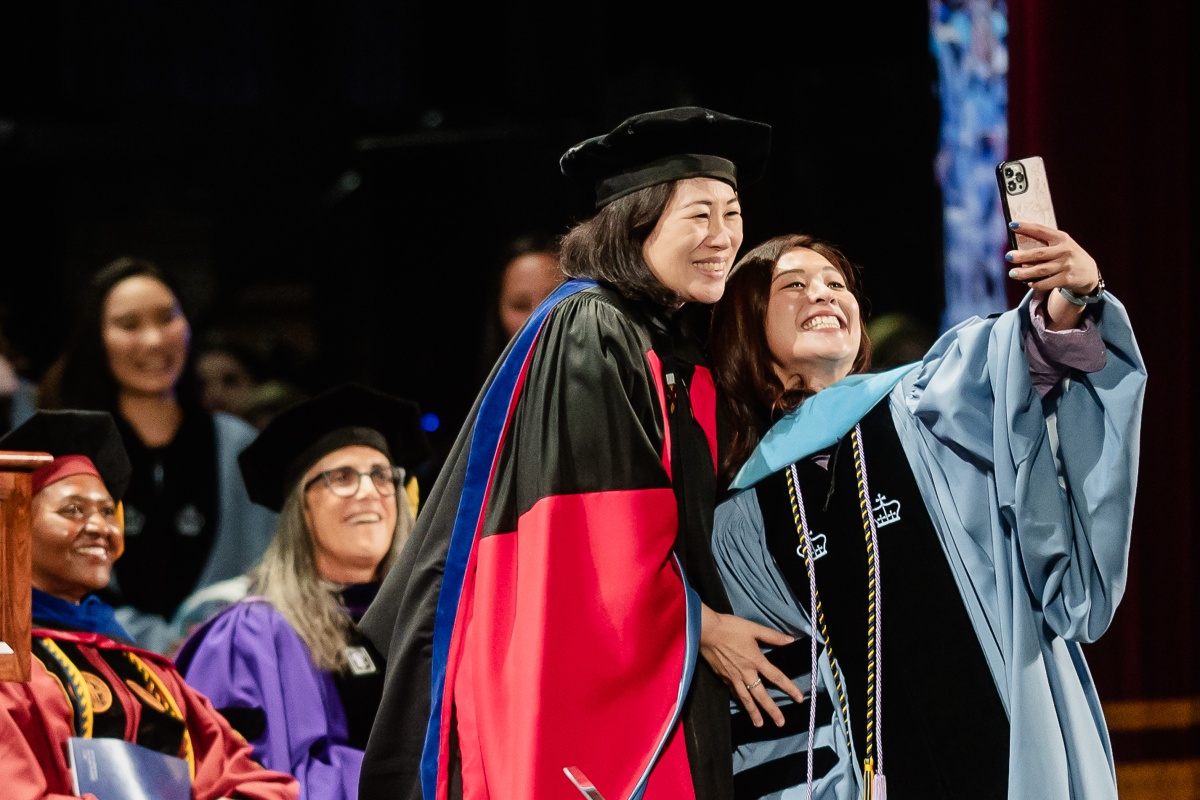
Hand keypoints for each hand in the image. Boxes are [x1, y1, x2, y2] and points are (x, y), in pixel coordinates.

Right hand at [699, 603, 804, 727]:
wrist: (706, 631)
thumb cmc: (730, 627)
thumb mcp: (753, 628)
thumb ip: (772, 636)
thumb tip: (790, 640)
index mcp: (756, 660)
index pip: (776, 677)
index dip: (789, 688)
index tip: (799, 698)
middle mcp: (746, 672)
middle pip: (761, 695)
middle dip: (772, 710)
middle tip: (780, 723)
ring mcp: (733, 677)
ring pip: (745, 698)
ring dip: (754, 712)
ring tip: (760, 724)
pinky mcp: (722, 677)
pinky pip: (733, 692)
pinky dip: (739, 700)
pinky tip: (743, 705)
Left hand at [1005, 221, 1099, 328]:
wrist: (1089, 272)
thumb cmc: (1068, 256)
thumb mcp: (1061, 245)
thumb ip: (1045, 243)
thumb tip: (1018, 246)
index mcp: (1061, 238)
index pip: (1041, 230)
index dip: (1026, 227)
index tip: (1012, 225)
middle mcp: (1065, 250)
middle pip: (1039, 254)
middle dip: (1022, 256)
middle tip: (1008, 256)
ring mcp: (1066, 265)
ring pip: (1040, 270)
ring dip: (1024, 273)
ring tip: (1013, 273)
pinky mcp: (1067, 278)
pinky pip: (1046, 282)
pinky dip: (1035, 283)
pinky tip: (1029, 282)